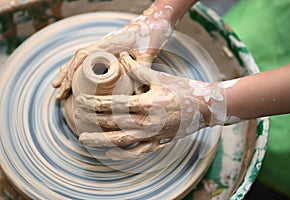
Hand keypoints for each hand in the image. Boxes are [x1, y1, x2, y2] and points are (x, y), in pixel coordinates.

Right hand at [52, 4, 173, 99]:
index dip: (73, 70)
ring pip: (80, 59)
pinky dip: (78, 68)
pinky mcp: (108, 49)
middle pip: (77, 58)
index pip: (84, 55)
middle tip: (58, 93)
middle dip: (66, 76)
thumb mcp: (148, 54)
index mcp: (109, 43)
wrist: (155, 21)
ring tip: (58, 87)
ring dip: (68, 72)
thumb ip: (141, 71)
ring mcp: (104, 46)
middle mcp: (103, 44)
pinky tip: (74, 77)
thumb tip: (138, 95)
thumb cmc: (152, 35)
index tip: (66, 84)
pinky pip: (88, 59)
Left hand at [74, 52, 225, 159]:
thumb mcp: (159, 77)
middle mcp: (146, 122)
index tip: (80, 100)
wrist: (204, 107)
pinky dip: (121, 154)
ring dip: (99, 140)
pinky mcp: (157, 142)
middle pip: (111, 122)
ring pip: (119, 141)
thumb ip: (137, 70)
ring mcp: (152, 135)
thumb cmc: (182, 89)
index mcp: (146, 103)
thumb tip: (122, 57)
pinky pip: (136, 152)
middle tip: (77, 114)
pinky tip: (109, 153)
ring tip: (83, 138)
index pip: (112, 104)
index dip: (93, 103)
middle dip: (91, 118)